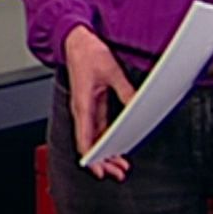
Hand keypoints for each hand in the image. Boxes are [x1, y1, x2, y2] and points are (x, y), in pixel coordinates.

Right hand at [63, 26, 136, 180]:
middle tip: (117, 173)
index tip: (100, 170)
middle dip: (102, 161)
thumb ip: (125, 90)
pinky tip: (115, 145)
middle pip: (89, 144)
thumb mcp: (111, 70)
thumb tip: (138, 106)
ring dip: (105, 152)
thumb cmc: (87, 53)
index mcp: (83, 104)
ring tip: (119, 164)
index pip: (85, 139)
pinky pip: (96, 128)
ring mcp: (85, 108)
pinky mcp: (90, 104)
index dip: (92, 158)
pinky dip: (105, 139)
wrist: (75, 40)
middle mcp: (82, 110)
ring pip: (93, 137)